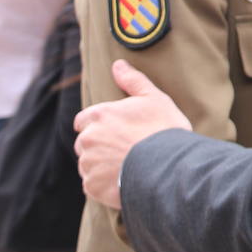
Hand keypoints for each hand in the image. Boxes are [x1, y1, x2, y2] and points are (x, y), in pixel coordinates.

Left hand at [73, 60, 190, 209]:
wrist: (169, 166)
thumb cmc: (164, 129)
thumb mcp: (154, 98)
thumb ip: (133, 80)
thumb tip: (118, 64)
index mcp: (99, 115)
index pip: (83, 120)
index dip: (98, 125)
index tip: (114, 131)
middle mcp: (88, 138)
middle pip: (84, 143)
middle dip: (98, 145)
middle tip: (124, 149)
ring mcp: (88, 164)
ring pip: (88, 164)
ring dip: (100, 165)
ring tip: (127, 166)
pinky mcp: (92, 186)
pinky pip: (92, 184)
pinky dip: (104, 184)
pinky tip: (123, 179)